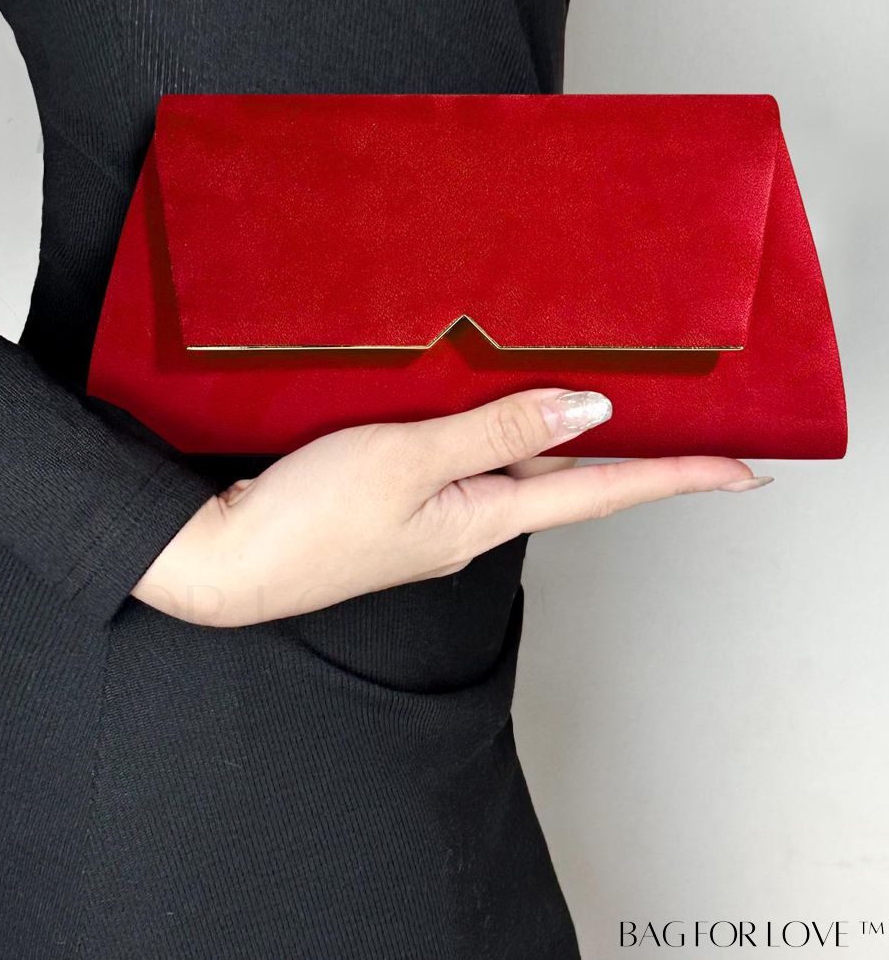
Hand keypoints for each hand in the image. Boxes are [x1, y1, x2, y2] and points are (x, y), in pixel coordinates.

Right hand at [130, 387, 771, 625]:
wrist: (227, 560)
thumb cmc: (310, 519)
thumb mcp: (409, 460)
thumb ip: (498, 432)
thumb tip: (590, 412)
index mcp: (486, 517)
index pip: (605, 492)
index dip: (677, 477)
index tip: (743, 470)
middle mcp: (473, 520)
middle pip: (576, 483)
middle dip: (641, 459)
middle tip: (694, 430)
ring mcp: (437, 514)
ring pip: (526, 469)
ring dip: (580, 445)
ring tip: (619, 413)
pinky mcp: (401, 500)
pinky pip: (479, 462)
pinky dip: (512, 435)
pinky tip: (507, 411)